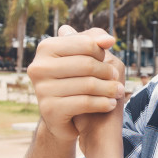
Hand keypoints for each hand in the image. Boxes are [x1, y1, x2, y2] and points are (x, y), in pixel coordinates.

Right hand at [27, 25, 124, 143]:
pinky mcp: (49, 110)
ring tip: (118, 92)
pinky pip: (84, 102)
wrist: (64, 118)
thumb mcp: (84, 57)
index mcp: (45, 48)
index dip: (101, 52)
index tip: (107, 59)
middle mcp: (38, 67)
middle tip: (116, 79)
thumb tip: (108, 39)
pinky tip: (110, 104)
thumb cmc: (77, 82)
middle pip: (87, 64)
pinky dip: (102, 103)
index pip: (84, 43)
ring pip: (88, 85)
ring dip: (109, 89)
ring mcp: (41, 89)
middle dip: (107, 72)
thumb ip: (94, 42)